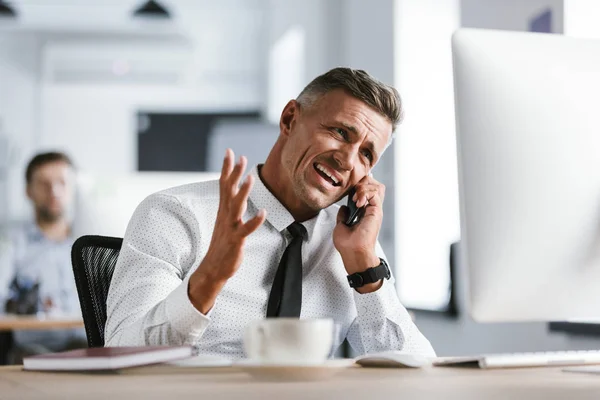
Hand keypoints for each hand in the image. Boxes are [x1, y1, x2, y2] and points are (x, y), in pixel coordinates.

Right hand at [188, 149, 266, 312]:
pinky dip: (254, 221)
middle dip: (234, 174)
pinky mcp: (236, 240)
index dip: (227, 168)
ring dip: (243, 193)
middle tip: (240, 157)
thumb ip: (231, 204)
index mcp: (223, 210)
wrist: (213, 268)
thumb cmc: (223, 243)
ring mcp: (230, 227)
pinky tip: (262, 213)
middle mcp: (225, 215)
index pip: (224, 184)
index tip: (229, 151)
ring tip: (250, 178)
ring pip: (236, 207)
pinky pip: (245, 229)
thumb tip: (235, 190)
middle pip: (229, 191)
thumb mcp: (226, 220)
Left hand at [333, 175, 384, 292]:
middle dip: (363, 182)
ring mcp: (375, 210)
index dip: (359, 185)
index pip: (367, 190)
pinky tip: (358, 202)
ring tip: (355, 198)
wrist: (353, 253)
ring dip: (363, 188)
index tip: (349, 192)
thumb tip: (344, 207)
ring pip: (377, 186)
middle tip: (354, 193)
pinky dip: (365, 193)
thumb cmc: (348, 244)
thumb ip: (344, 215)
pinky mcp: (376, 212)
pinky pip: (375, 193)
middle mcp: (371, 209)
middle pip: (375, 184)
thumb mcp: (341, 225)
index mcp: (364, 211)